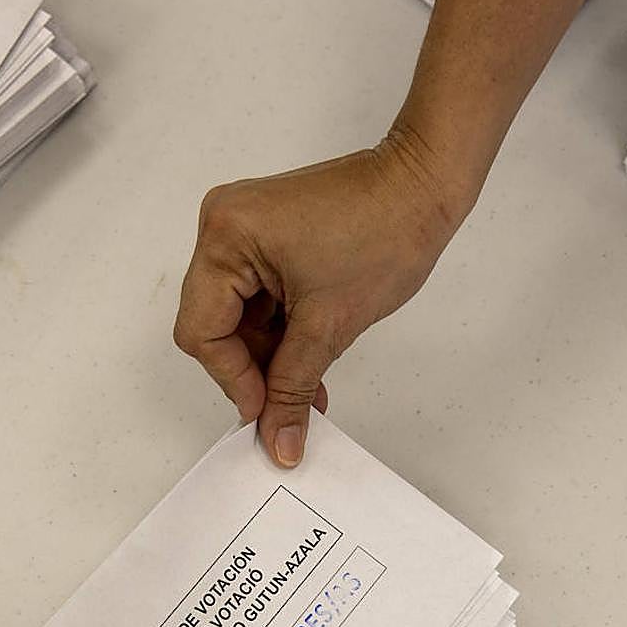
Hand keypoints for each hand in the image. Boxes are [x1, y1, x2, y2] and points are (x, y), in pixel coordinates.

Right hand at [174, 128, 468, 467]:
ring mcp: (243, 227)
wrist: (424, 186)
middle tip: (287, 407)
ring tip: (309, 388)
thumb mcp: (329, 326)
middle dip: (253, 370)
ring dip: (270, 355)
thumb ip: (292, 387)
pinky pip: (257, 295)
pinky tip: (308, 357)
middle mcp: (222, 225)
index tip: (266, 413)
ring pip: (238, 315)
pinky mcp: (266, 233)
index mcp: (226, 237)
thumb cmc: (385, 234)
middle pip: (215, 323)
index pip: (202, 331)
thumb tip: (277, 441)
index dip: (233, 380)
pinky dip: (280, 329)